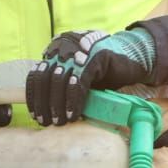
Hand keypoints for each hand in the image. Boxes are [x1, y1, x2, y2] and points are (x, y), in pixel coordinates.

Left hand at [26, 29, 155, 125]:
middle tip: (46, 122)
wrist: (133, 59)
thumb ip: (62, 86)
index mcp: (56, 49)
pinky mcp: (94, 56)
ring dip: (57, 104)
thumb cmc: (104, 73)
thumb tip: (44, 110)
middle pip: (45, 77)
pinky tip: (73, 114)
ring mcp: (80, 49)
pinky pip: (78, 81)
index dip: (34, 96)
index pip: (38, 74)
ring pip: (59, 79)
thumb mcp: (79, 79)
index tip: (35, 115)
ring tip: (60, 121)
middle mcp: (65, 45)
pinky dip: (73, 101)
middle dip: (44, 103)